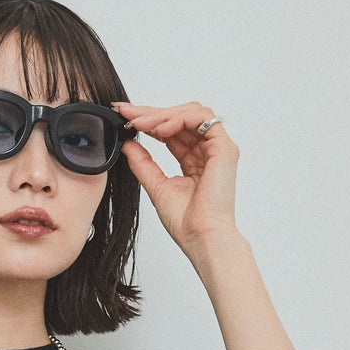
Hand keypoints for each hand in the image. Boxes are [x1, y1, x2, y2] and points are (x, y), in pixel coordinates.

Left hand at [112, 99, 239, 255]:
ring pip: (191, 113)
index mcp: (192, 161)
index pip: (170, 131)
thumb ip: (143, 163)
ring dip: (163, 115)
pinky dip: (179, 119)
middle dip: (151, 113)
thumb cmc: (186, 222)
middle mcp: (206, 151)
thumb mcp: (156, 186)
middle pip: (180, 117)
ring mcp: (217, 148)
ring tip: (141, 125)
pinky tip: (160, 129)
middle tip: (127, 114)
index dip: (148, 121)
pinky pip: (203, 119)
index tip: (124, 117)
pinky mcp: (225, 148)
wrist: (200, 237)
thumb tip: (127, 143)